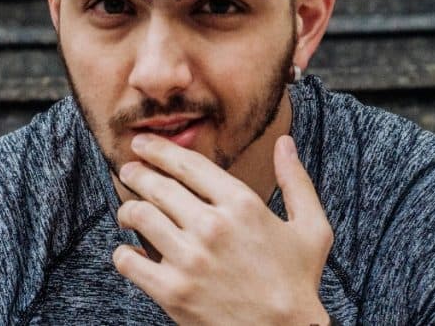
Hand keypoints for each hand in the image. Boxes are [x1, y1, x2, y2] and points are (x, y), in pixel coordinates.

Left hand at [113, 133, 332, 324]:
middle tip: (128, 171)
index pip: (188, 164)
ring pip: (139, 216)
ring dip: (127, 210)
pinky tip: (130, 251)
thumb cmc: (297, 282)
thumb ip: (296, 181)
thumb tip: (285, 143)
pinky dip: (123, 253)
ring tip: (128, 213)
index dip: (159, 150)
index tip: (143, 145)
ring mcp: (189, 259)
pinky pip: (128, 261)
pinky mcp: (172, 291)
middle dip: (136, 173)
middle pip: (157, 185)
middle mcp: (212, 226)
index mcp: (242, 205)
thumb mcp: (311, 228)